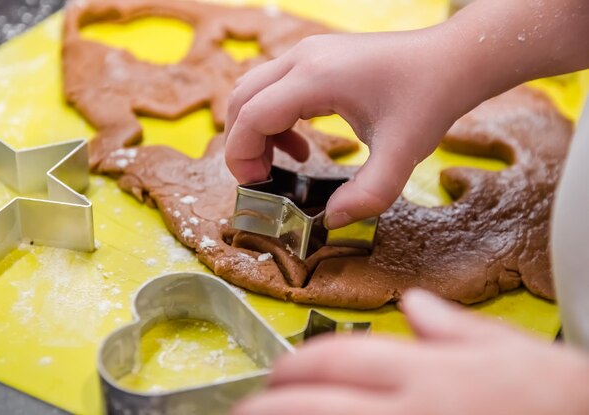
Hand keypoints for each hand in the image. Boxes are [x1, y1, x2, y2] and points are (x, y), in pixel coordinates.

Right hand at [225, 29, 472, 228]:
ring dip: (257, 132)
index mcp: (315, 77)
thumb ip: (368, 194)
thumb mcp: (402, 154)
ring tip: (284, 165)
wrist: (454, 59)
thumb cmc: (430, 97)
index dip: (242, 156)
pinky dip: (275, 121)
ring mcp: (308, 53)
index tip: (258, 187)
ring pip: (254, 92)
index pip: (250, 115)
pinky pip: (276, 89)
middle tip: (263, 180)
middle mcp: (303, 57)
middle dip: (243, 145)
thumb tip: (331, 220)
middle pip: (242, 99)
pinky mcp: (317, 59)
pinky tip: (302, 147)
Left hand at [232, 289, 588, 414]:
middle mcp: (409, 410)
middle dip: (272, 406)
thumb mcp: (507, 349)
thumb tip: (415, 306)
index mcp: (426, 372)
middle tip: (246, 410)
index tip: (280, 374)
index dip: (297, 366)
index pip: (338, 360)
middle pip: (316, 404)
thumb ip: (453, 326)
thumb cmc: (557, 400)